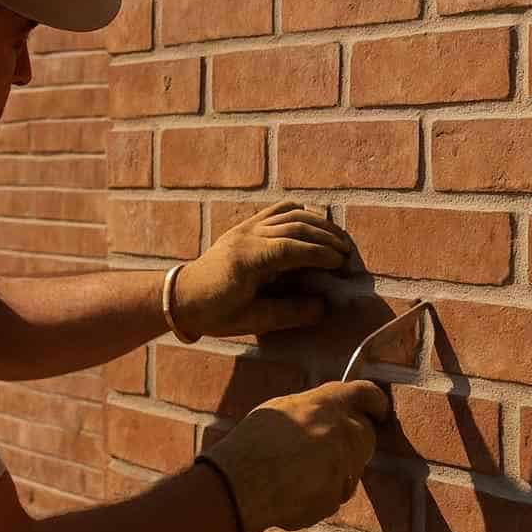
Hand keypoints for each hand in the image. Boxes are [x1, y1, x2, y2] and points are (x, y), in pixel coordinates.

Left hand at [172, 202, 352, 338]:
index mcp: (246, 260)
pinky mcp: (246, 225)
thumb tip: (324, 307)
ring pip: (289, 215)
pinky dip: (300, 212)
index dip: (320, 253)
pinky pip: (277, 210)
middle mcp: (247, 236)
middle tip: (348, 253)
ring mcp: (246, 227)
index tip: (342, 263)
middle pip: (295, 226)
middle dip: (326, 237)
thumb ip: (289, 313)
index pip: (291, 247)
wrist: (182, 296)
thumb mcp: (252, 321)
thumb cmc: (215, 313)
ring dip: (318, 224)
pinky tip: (315, 223)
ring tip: (339, 239)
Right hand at [199, 381, 388, 531]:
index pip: (366, 394)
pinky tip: (291, 491)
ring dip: (335, 469)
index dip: (376, 401)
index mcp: (327, 404)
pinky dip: (320, 494)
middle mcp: (342, 433)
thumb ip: (313, 409)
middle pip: (366, 435)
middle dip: (354, 441)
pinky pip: (334, 494)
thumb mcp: (281, 409)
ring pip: (351, 468)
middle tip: (329, 447)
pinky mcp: (335, 498)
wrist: (239, 484)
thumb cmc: (252, 442)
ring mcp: (342, 468)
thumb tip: (327, 414)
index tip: (379, 409)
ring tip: (297, 472)